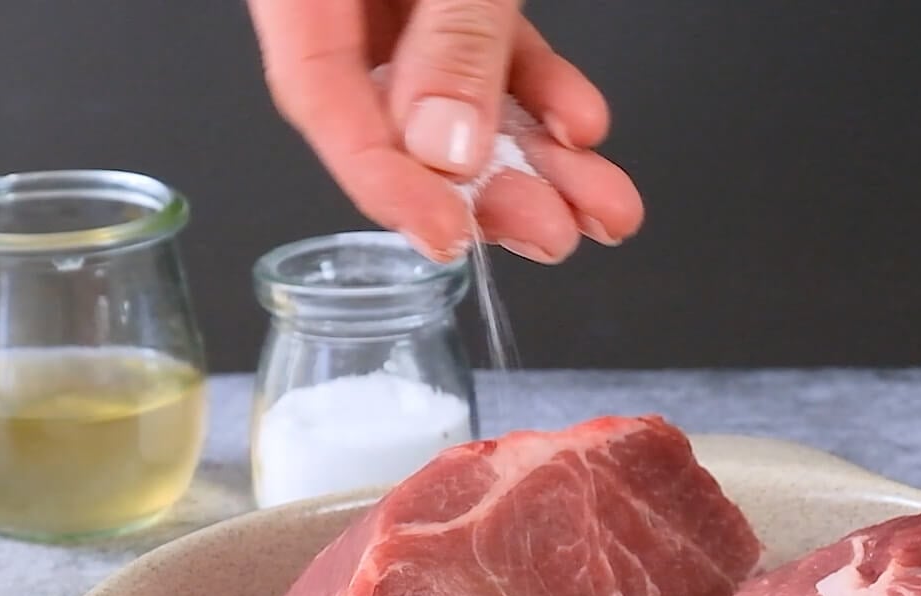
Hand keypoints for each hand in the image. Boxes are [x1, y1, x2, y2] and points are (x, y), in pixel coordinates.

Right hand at [246, 0, 643, 263]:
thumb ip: (448, 32)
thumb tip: (446, 144)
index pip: (321, 101)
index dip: (384, 184)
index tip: (446, 239)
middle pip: (398, 115)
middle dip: (487, 188)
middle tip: (551, 235)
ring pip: (459, 93)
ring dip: (534, 156)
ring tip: (599, 207)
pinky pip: (492, 46)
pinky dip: (538, 89)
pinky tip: (579, 128)